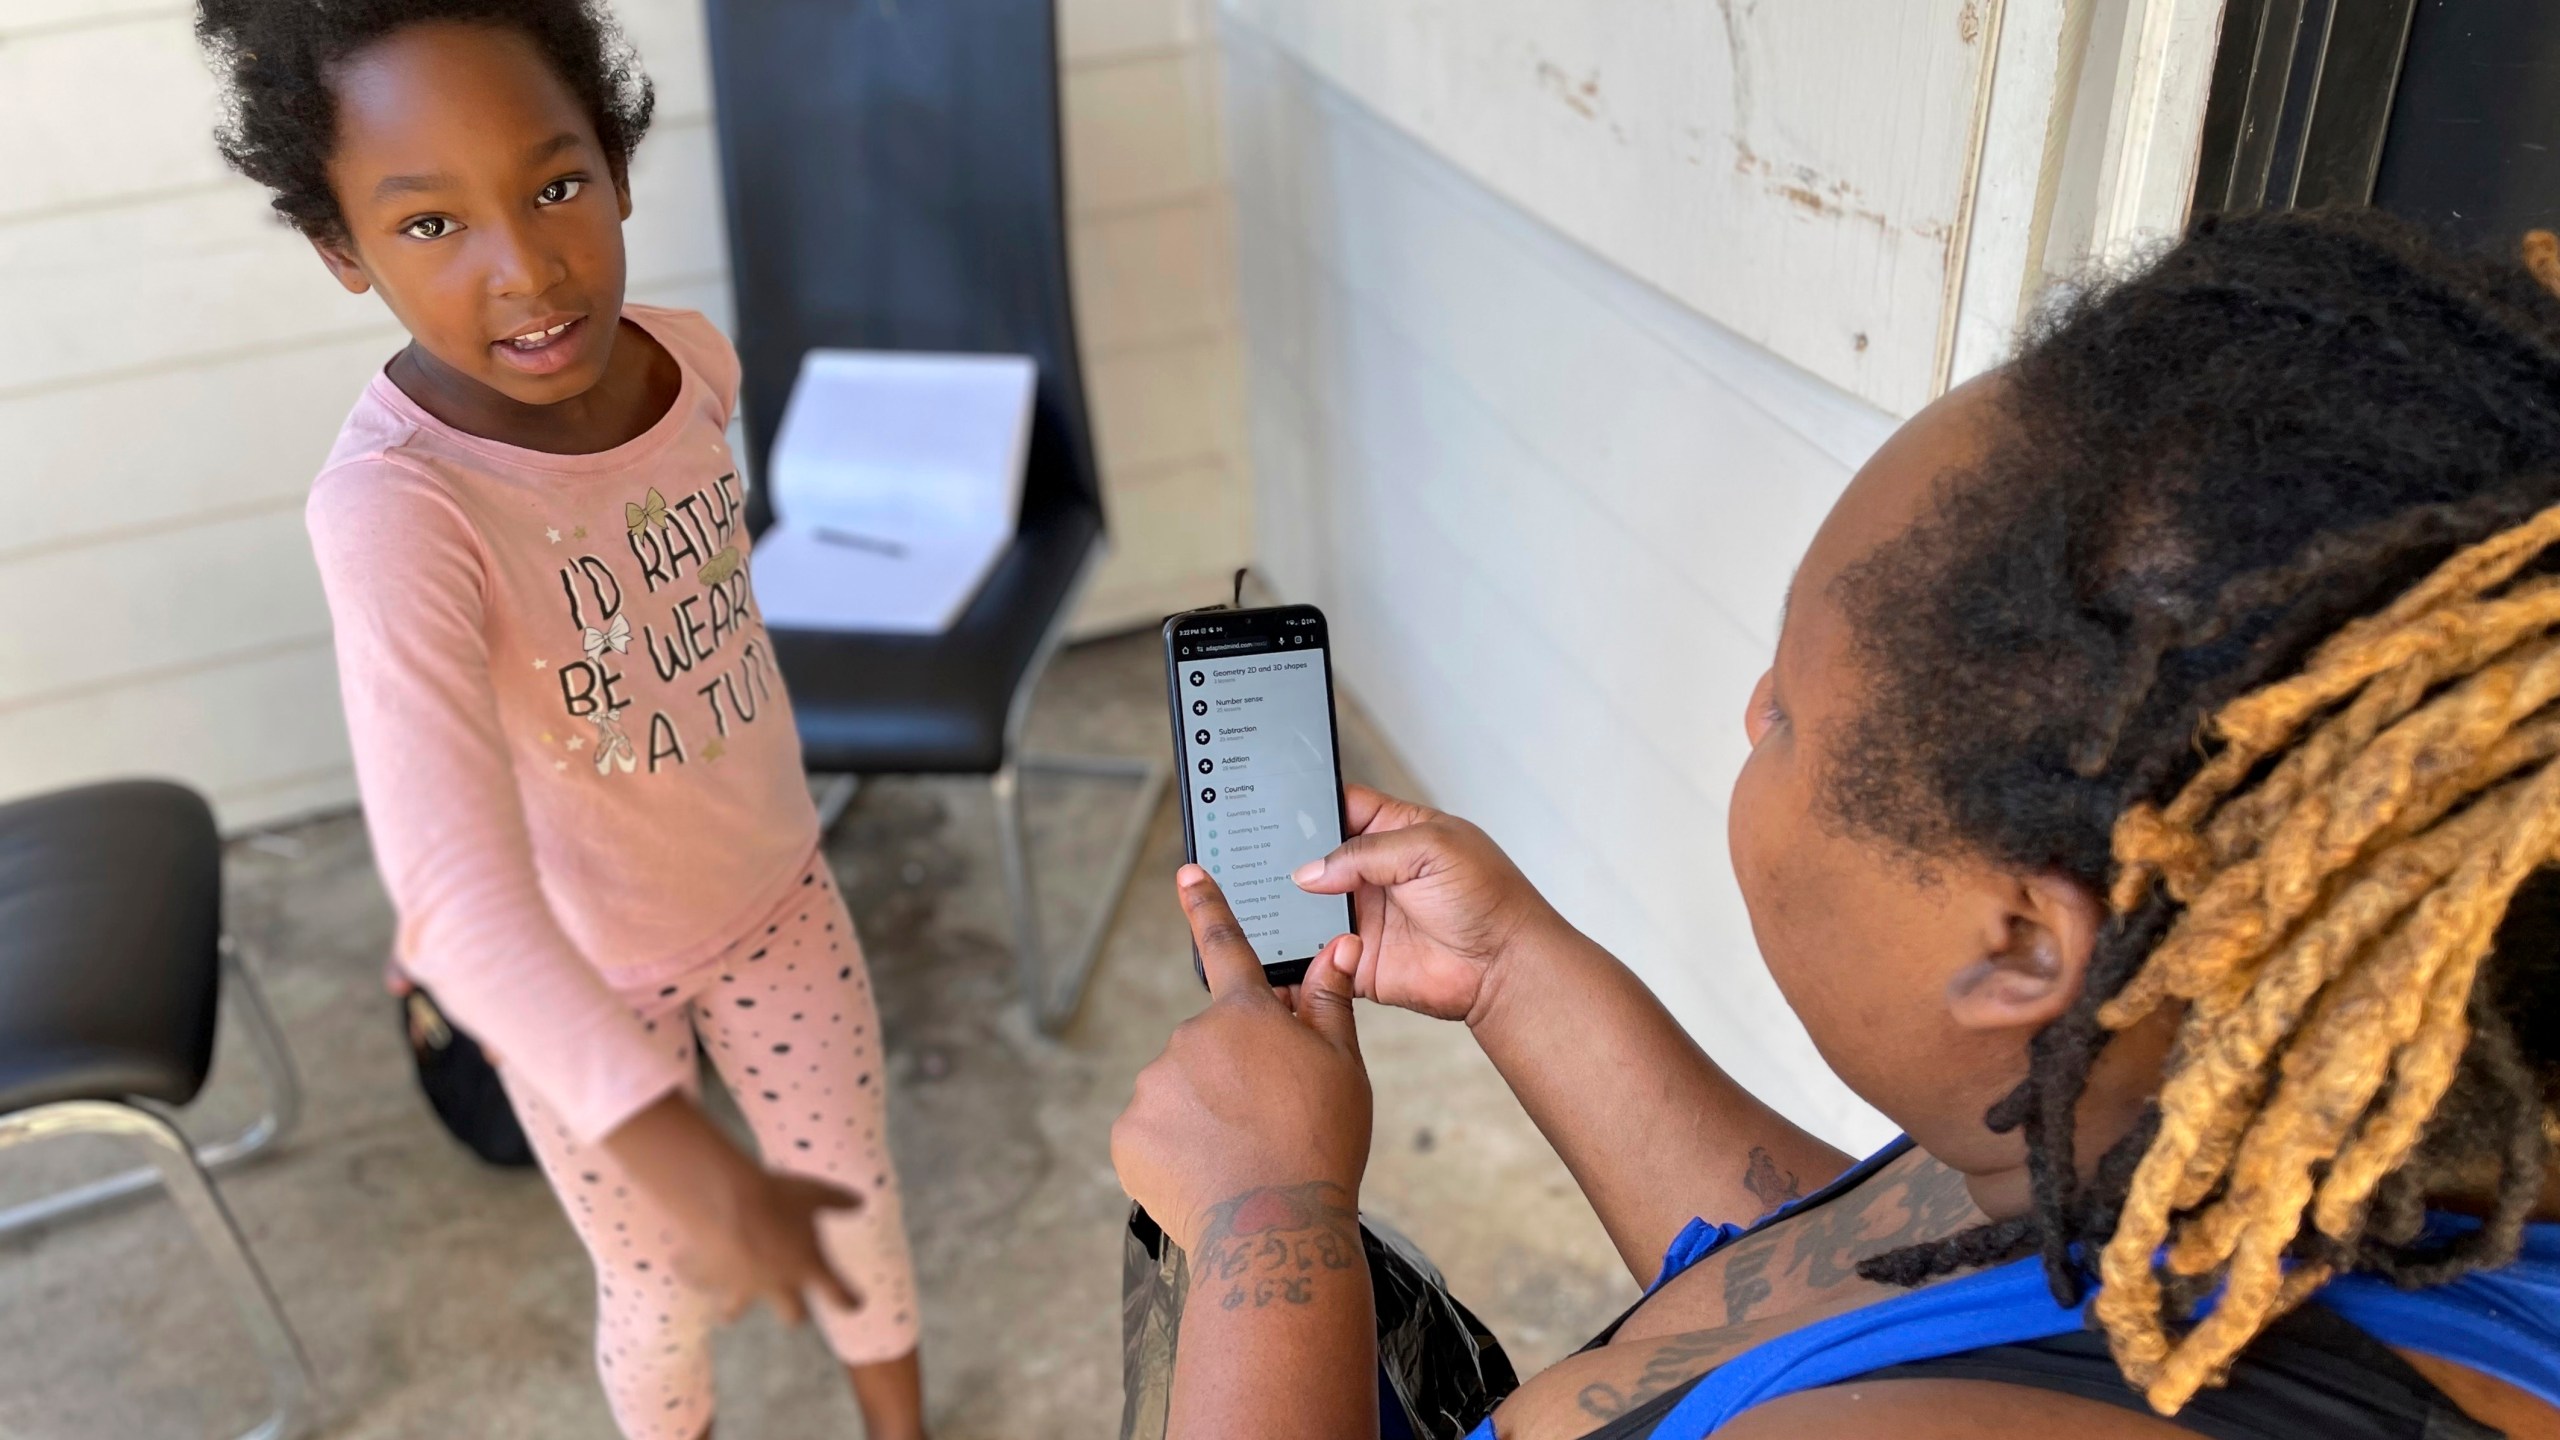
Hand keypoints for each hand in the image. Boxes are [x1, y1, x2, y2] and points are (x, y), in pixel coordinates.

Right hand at [684, 1169, 866, 1325]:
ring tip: (727, 1315)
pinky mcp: (709, 1276)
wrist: (728, 1205)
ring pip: (733, 1311)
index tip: (856, 1305)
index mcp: (806, 1268)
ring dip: (730, 1312)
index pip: (836, 1292)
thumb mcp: (814, 1193)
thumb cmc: (778, 1198)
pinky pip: (697, 1278)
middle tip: (795, 1315)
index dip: (848, 1299)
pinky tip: (682, 1264)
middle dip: (793, 1314)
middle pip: (791, 1313)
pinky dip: (691, 1272)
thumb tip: (860, 1201)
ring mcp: (739, 1285)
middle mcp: (775, 1285)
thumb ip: (837, 1201)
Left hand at [1111, 865, 1371, 1251]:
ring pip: (1179, 1090)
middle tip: (1267, 1119)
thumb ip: (1329, 1002)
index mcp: (1245, 1015)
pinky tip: (1207, 1173)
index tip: (1187, 872)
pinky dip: (1176, 1150)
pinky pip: (1153, 1132)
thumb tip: (1338, 946)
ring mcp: (1153, 1085)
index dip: (1207, 904)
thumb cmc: (1320, 1146)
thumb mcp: (1342, 1067)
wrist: (1273, 1228)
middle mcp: (1189, 1039)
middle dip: (1231, 1073)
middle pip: (1209, 1045)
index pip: (1225, 944)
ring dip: (1203, 1114)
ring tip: (1241, 1155)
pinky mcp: (1129, 1132)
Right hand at [1288, 785, 1561, 1023]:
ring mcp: (1362, 915)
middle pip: (1314, 858)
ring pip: (1306, 906)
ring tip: (1264, 901)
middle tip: (1259, 859)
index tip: (1273, 809)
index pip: (1339, 806)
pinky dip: (1299, 950)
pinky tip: (1287, 942)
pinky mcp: (1357, 958)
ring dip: (1289, 906)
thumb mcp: (1431, 848)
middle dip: (1289, 859)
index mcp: (1392, 831)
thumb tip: (1309, 871)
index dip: (1309, 806)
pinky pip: (1315, 952)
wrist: (1504, 966)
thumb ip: (1366, 852)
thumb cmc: (1487, 897)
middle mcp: (1373, 872)